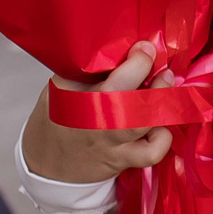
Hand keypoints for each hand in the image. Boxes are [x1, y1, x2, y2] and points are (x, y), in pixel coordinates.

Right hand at [19, 42, 172, 183]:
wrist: (47, 165)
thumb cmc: (59, 120)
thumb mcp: (61, 88)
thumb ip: (89, 71)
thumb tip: (126, 49)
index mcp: (74, 93)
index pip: (105, 70)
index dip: (135, 58)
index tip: (144, 48)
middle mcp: (93, 116)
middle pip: (128, 93)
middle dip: (151, 75)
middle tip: (158, 66)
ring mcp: (110, 139)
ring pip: (144, 119)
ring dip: (162, 99)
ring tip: (165, 85)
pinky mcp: (122, 158)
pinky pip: (152, 151)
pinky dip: (162, 137)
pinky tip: (159, 124)